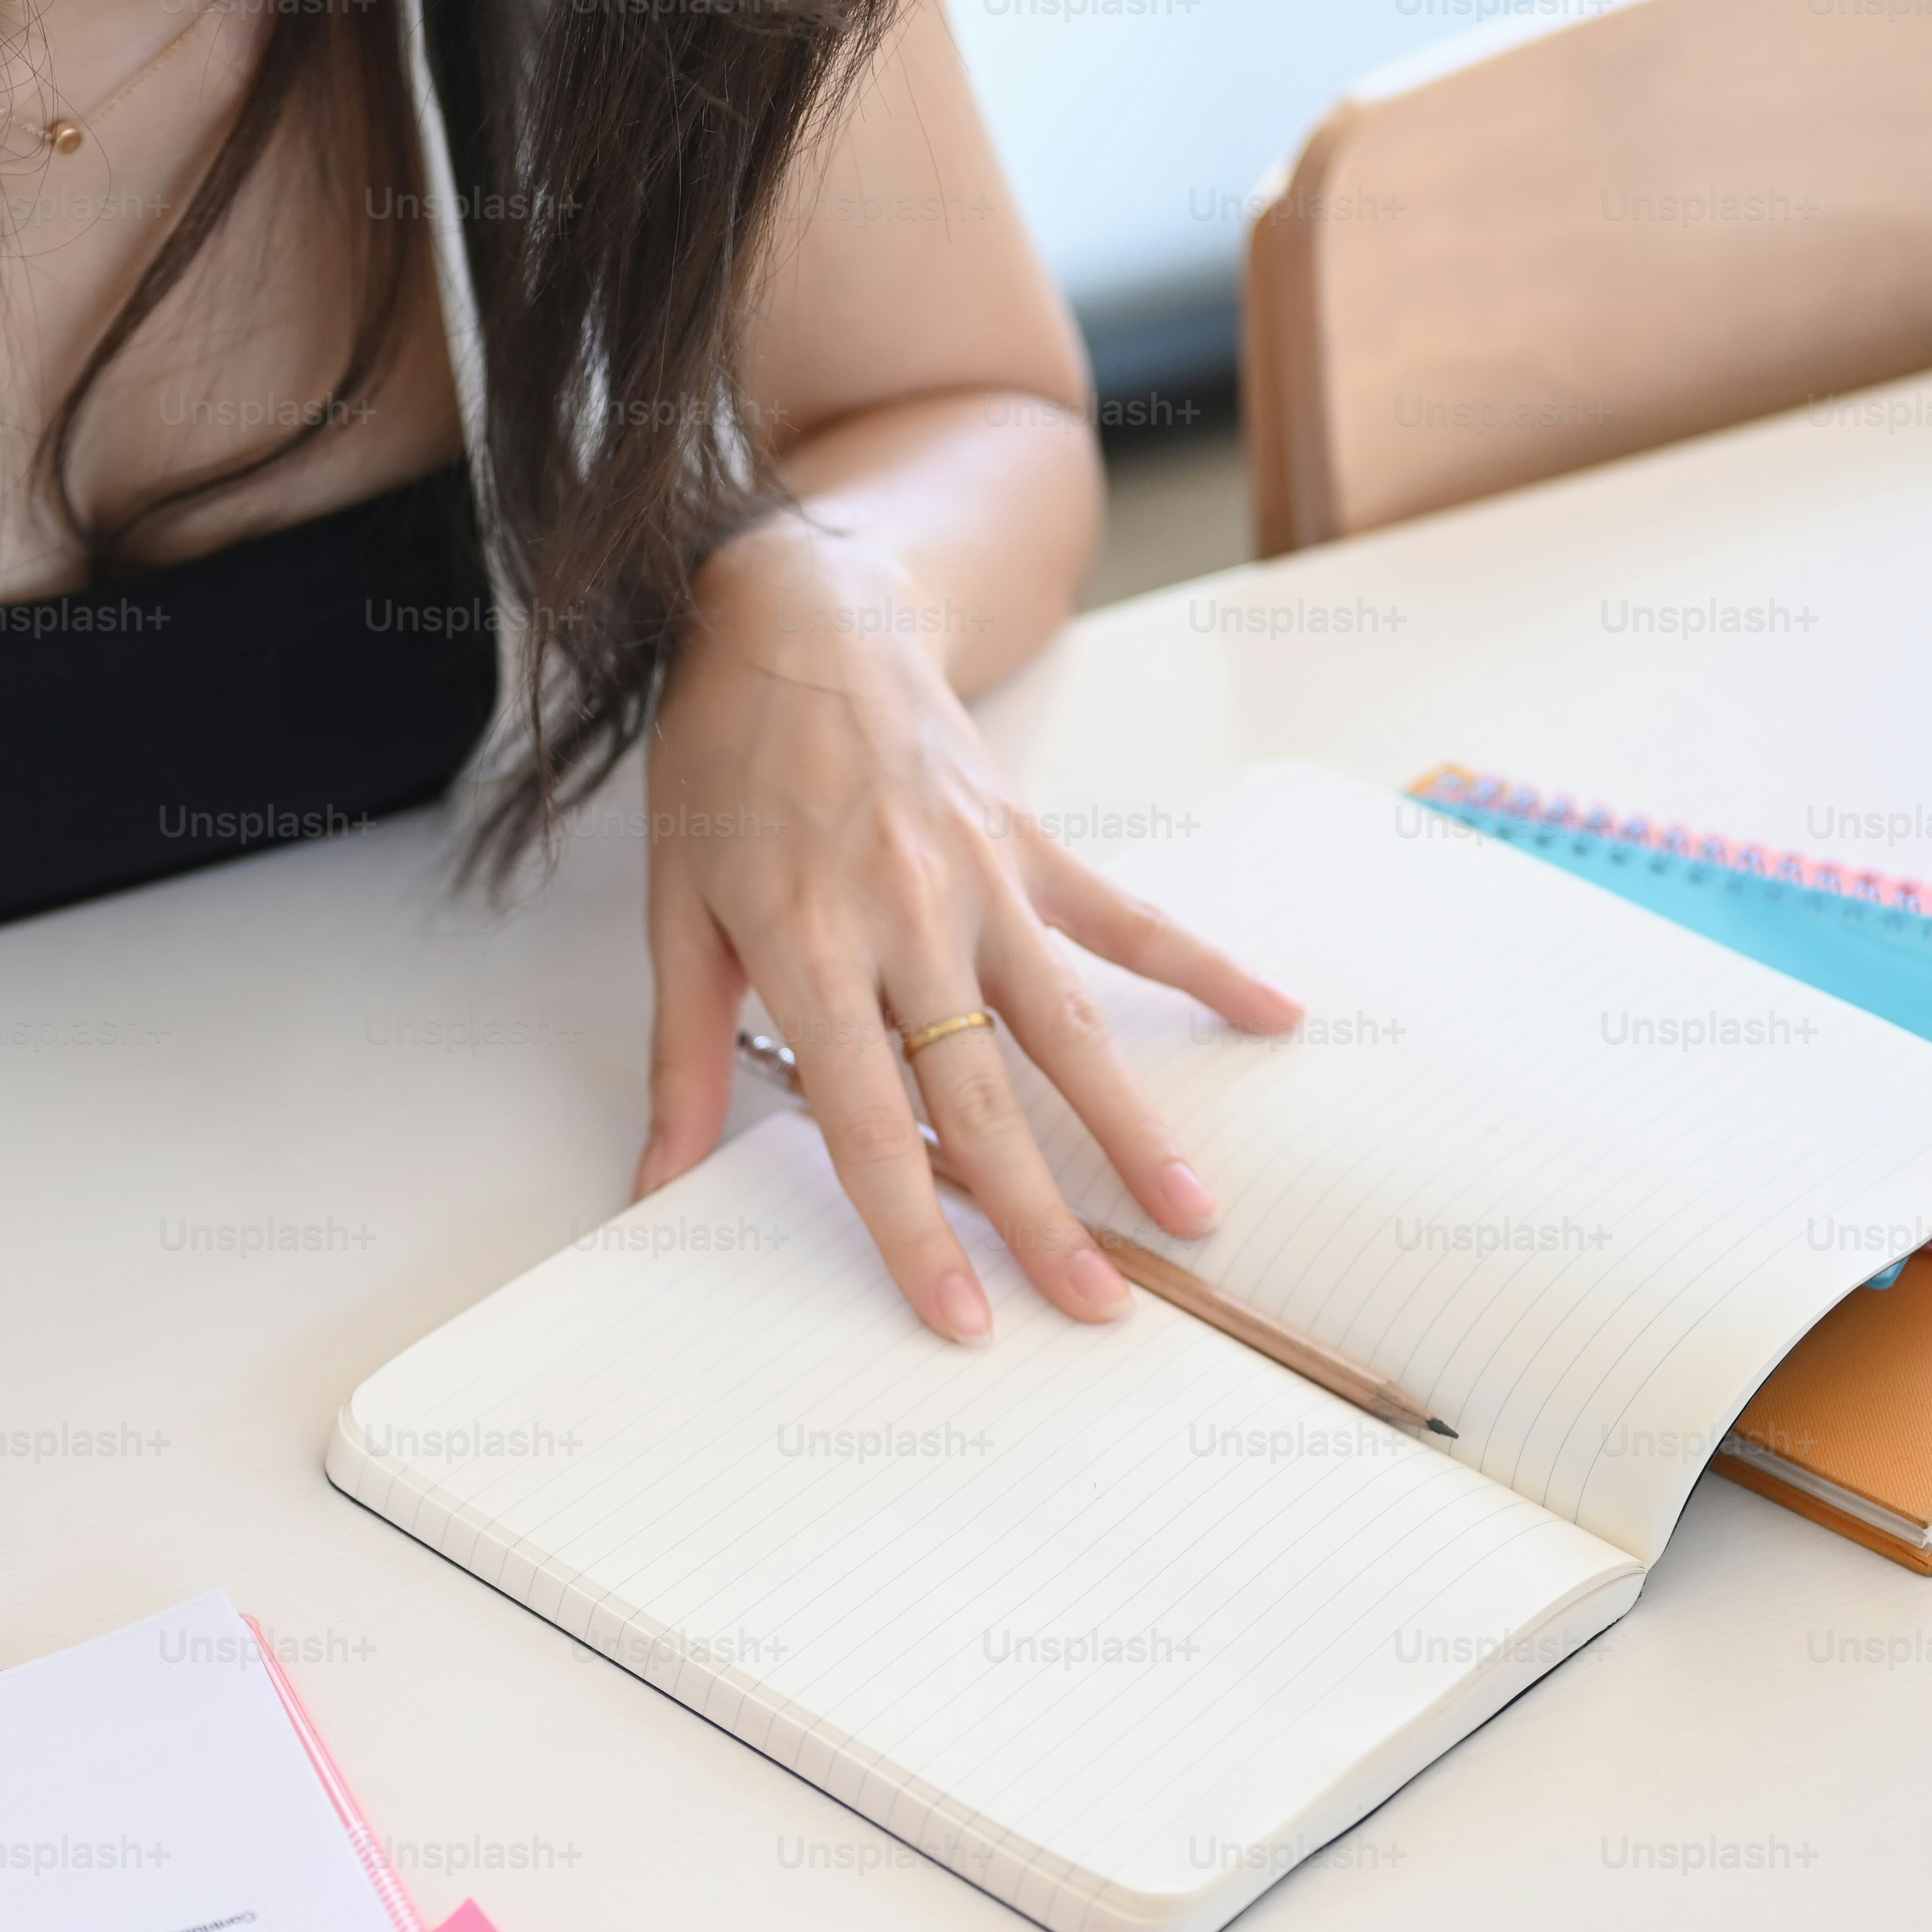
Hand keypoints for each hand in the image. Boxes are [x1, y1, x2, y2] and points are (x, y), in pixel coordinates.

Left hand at [636, 524, 1298, 1337]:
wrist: (800, 617)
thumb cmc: (725, 767)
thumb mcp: (676, 910)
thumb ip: (681, 1053)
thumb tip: (657, 1177)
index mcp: (808, 952)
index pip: (870, 1124)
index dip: (917, 1230)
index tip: (962, 1315)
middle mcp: (905, 923)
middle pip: (985, 1099)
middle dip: (1045, 1216)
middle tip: (1098, 1307)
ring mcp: (983, 883)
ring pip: (1068, 1028)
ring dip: (1133, 1128)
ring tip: (1192, 1213)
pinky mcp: (1033, 845)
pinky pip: (1126, 919)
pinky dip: (1201, 968)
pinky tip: (1273, 1016)